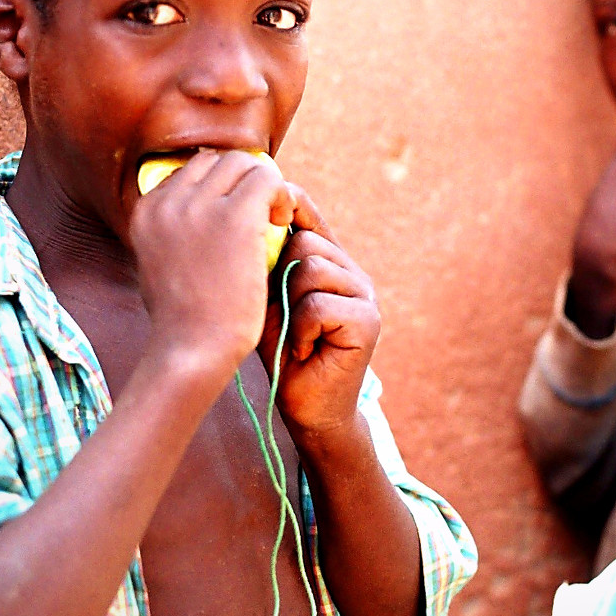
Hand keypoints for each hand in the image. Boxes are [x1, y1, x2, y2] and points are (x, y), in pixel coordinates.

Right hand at [129, 150, 294, 380]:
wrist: (191, 349)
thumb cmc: (183, 321)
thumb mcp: (162, 267)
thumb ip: (174, 234)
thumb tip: (200, 218)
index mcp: (146, 210)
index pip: (193, 169)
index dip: (224, 186)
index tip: (241, 213)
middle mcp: (167, 201)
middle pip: (219, 159)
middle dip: (246, 180)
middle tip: (264, 214)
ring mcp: (199, 206)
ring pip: (245, 162)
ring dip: (266, 186)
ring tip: (275, 219)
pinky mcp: (234, 217)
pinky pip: (268, 179)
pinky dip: (281, 195)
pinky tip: (283, 222)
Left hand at [260, 184, 379, 446]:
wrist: (307, 409)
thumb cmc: (281, 353)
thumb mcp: (266, 299)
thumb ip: (267, 263)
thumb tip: (247, 218)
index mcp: (329, 260)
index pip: (306, 213)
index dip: (282, 207)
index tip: (252, 217)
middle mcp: (351, 271)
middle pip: (304, 240)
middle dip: (279, 277)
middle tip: (280, 316)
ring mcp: (364, 295)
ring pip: (311, 268)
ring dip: (290, 307)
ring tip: (294, 336)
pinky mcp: (367, 321)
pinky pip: (319, 304)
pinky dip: (301, 330)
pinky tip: (303, 350)